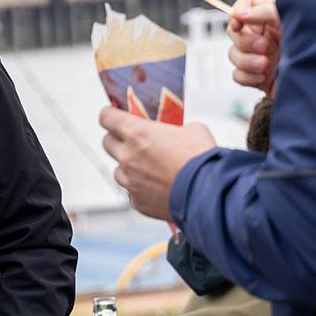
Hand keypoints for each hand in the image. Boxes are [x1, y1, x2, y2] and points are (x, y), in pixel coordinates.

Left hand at [99, 107, 215, 220]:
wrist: (209, 194)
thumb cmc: (203, 159)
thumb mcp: (193, 130)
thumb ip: (175, 129)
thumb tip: (177, 133)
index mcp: (137, 133)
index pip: (106, 117)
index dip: (109, 115)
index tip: (113, 115)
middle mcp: (127, 156)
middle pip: (107, 143)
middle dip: (117, 140)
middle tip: (132, 141)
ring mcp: (130, 180)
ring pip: (118, 170)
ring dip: (128, 167)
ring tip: (148, 168)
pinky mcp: (137, 201)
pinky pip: (132, 192)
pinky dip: (140, 189)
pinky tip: (157, 187)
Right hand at [227, 0, 279, 97]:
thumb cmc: (311, 43)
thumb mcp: (288, 21)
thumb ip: (264, 12)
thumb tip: (238, 14)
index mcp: (270, 17)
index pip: (245, 5)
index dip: (236, 13)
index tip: (238, 24)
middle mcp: (262, 34)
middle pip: (233, 32)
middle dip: (245, 42)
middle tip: (265, 47)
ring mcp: (257, 55)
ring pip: (233, 54)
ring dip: (246, 61)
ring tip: (265, 65)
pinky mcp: (256, 75)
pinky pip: (237, 75)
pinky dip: (247, 77)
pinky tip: (262, 77)